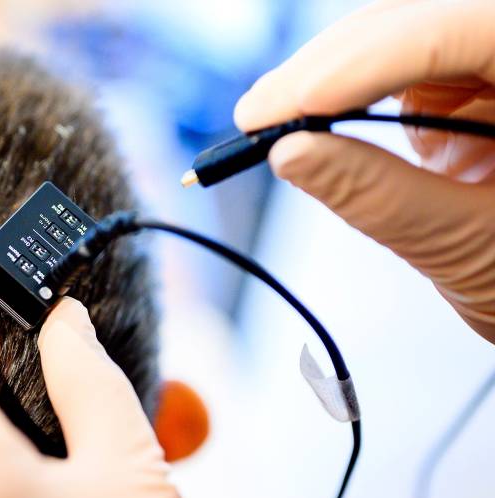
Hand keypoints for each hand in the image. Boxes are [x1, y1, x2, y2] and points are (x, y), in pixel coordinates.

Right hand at [233, 0, 494, 342]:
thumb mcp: (470, 245)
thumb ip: (379, 196)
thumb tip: (288, 153)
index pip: (457, 32)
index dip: (361, 63)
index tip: (284, 108)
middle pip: (417, 22)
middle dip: (328, 67)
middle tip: (256, 117)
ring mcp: (492, 63)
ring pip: (395, 37)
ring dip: (326, 77)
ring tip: (268, 120)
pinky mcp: (468, 82)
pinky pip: (394, 70)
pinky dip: (342, 94)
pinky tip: (305, 117)